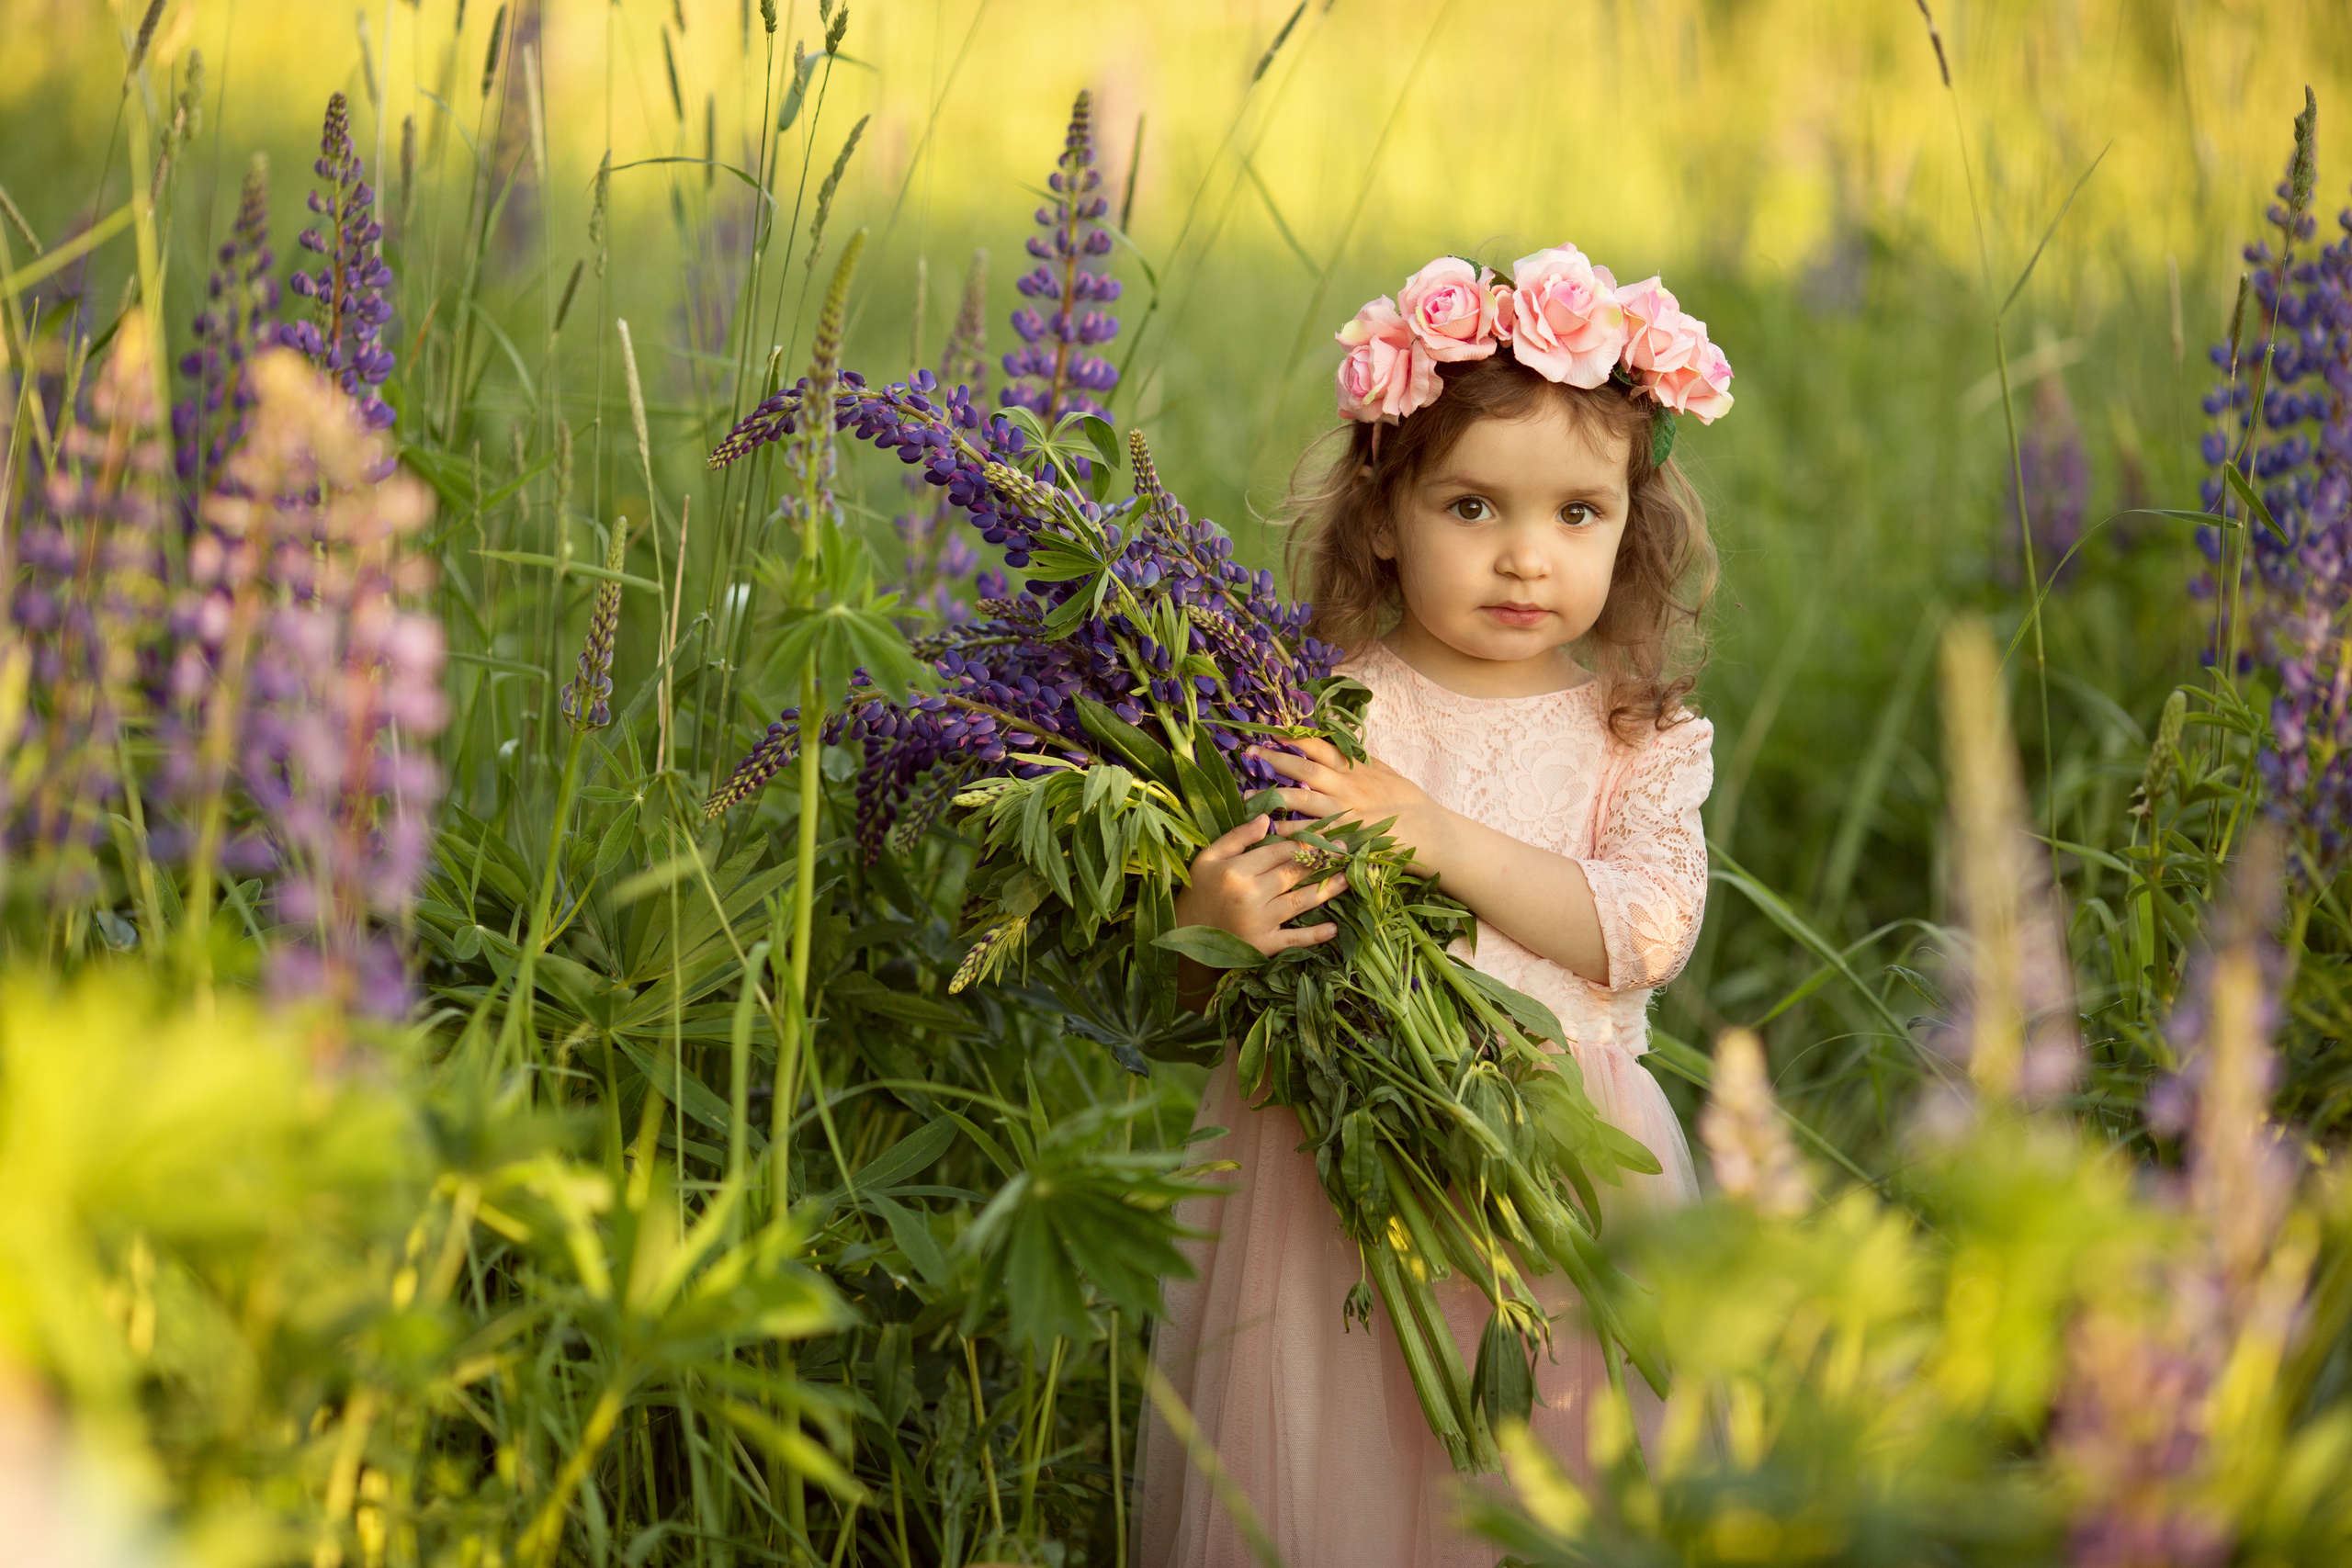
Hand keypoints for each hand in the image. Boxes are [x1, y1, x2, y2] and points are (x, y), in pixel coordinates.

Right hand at [1173, 814, 1349, 959]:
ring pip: (1300, 901)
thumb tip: (1267, 818)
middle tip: (1344, 850)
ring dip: (1327, 890)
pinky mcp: (1263, 946)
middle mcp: (1250, 895)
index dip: (1304, 842)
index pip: (1279, 851)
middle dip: (1322, 860)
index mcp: (1237, 871)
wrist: (1185, 935)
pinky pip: (1294, 939)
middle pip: (1294, 873)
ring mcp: (1259, 922)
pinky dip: (1314, 935)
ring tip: (1348, 878)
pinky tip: (1334, 929)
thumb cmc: (1199, 890)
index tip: (1324, 835)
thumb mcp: (1209, 857)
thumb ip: (1237, 836)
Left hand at [1248, 738, 1447, 872]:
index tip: (1273, 732)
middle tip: (1250, 753)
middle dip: (1275, 760)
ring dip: (1272, 797)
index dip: (1295, 738)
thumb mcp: (1390, 774)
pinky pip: (1312, 835)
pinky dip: (1290, 833)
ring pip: (1302, 801)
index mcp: (1358, 770)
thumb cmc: (1413, 805)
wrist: (1434, 835)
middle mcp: (1348, 788)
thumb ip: (1365, 761)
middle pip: (1304, 769)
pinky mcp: (1347, 839)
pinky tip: (1271, 833)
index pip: (1321, 748)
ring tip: (1247, 797)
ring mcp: (1346, 813)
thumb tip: (1347, 744)